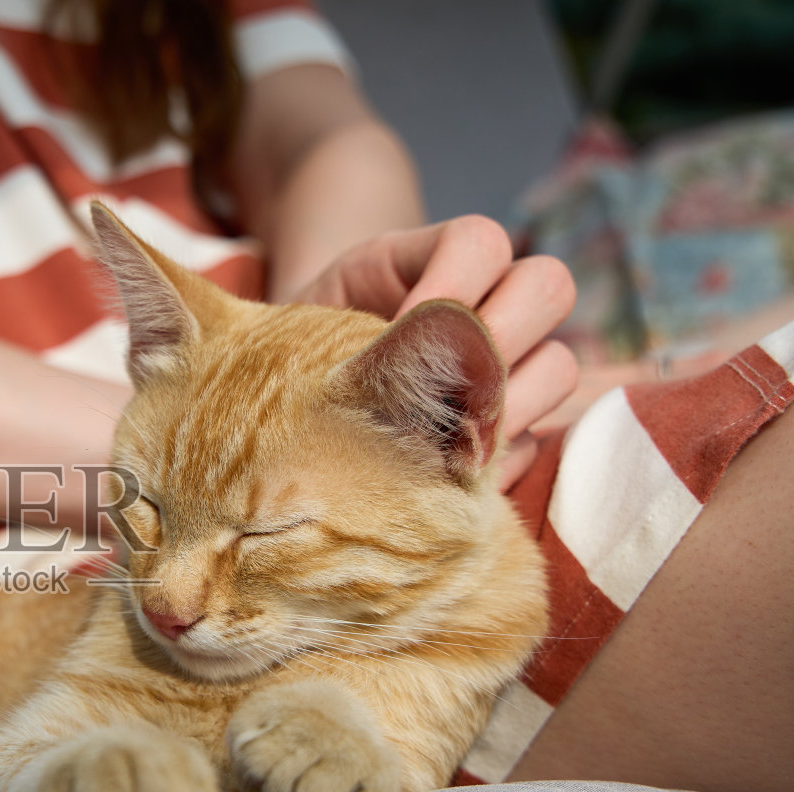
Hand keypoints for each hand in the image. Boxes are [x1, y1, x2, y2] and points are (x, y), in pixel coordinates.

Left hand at [291, 216, 577, 486]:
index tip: (401, 322)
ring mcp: (516, 365)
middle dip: (497, 337)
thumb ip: (341, 326)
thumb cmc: (309, 343)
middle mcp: (495, 301)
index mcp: (444, 258)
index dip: (451, 282)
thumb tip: (373, 365)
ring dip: (509, 403)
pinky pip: (535, 442)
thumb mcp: (314, 315)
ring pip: (557, 366)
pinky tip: (448, 479)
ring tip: (446, 435)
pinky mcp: (513, 428)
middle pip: (547, 287)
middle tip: (438, 382)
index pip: (481, 242)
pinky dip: (498, 460)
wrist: (305, 386)